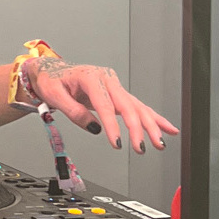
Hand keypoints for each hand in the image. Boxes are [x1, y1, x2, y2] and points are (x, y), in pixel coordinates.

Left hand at [27, 57, 177, 154]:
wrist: (51, 70)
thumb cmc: (51, 81)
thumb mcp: (54, 95)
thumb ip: (73, 111)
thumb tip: (94, 127)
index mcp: (90, 77)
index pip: (105, 105)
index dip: (112, 125)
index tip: (116, 143)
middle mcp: (106, 79)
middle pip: (127, 105)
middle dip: (137, 128)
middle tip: (142, 148)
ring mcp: (114, 85)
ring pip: (137, 106)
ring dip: (150, 125)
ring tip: (159, 142)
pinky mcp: (117, 94)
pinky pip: (137, 106)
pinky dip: (152, 118)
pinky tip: (167, 128)